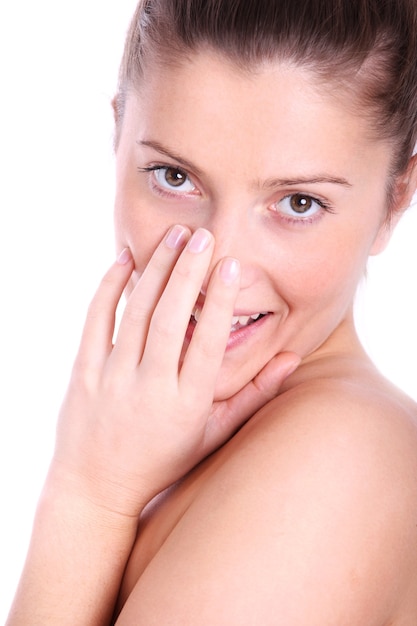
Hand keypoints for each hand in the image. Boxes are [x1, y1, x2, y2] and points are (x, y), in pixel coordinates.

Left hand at [51, 225, 298, 517]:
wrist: (96, 487)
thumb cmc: (162, 460)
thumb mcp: (212, 434)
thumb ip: (253, 395)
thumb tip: (292, 358)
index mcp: (187, 404)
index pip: (208, 343)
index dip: (222, 301)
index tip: (231, 264)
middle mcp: (150, 388)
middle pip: (171, 319)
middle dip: (188, 272)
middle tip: (202, 236)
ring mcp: (112, 379)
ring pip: (136, 313)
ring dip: (156, 270)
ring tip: (174, 235)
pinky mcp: (83, 373)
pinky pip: (97, 320)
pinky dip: (110, 287)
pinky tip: (126, 259)